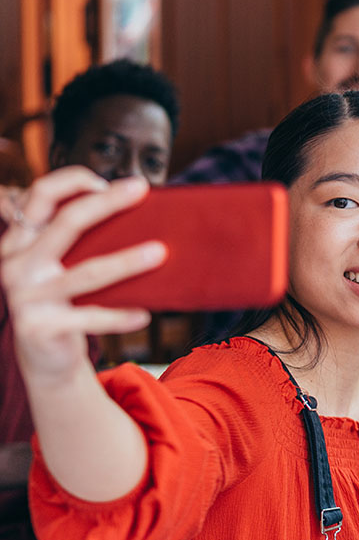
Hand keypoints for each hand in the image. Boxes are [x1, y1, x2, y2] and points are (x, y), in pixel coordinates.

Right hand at [1, 168, 164, 389]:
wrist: (44, 358)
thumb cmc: (64, 303)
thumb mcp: (62, 267)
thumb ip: (82, 242)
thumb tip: (141, 215)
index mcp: (21, 241)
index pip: (41, 196)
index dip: (73, 181)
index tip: (107, 182)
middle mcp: (17, 263)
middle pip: (66, 222)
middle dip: (107, 202)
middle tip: (141, 189)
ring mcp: (26, 296)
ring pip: (86, 272)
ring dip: (126, 261)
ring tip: (160, 253)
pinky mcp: (40, 326)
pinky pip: (89, 317)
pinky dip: (120, 316)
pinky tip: (144, 315)